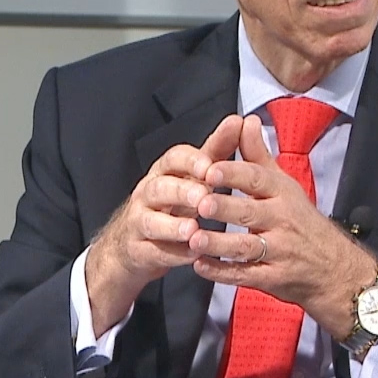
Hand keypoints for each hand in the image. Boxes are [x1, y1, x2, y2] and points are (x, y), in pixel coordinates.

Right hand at [85, 115, 243, 335]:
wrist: (134, 244)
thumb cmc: (172, 204)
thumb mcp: (193, 176)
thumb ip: (217, 151)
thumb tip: (242, 122)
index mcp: (165, 172)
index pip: (173, 158)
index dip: (190, 161)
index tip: (210, 165)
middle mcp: (148, 193)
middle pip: (159, 187)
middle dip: (181, 190)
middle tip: (203, 196)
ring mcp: (140, 222)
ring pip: (150, 221)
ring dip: (173, 225)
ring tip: (194, 229)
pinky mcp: (139, 250)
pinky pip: (153, 252)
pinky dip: (172, 255)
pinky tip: (191, 256)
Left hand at [189, 115, 377, 340]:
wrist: (335, 269)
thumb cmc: (302, 221)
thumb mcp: (285, 185)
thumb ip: (259, 155)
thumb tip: (246, 120)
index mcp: (283, 193)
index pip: (258, 179)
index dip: (234, 174)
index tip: (210, 169)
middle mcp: (283, 220)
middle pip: (251, 213)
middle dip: (225, 208)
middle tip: (200, 203)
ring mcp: (279, 251)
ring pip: (246, 247)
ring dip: (219, 244)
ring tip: (194, 238)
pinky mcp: (274, 279)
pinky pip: (245, 275)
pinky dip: (222, 272)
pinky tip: (200, 266)